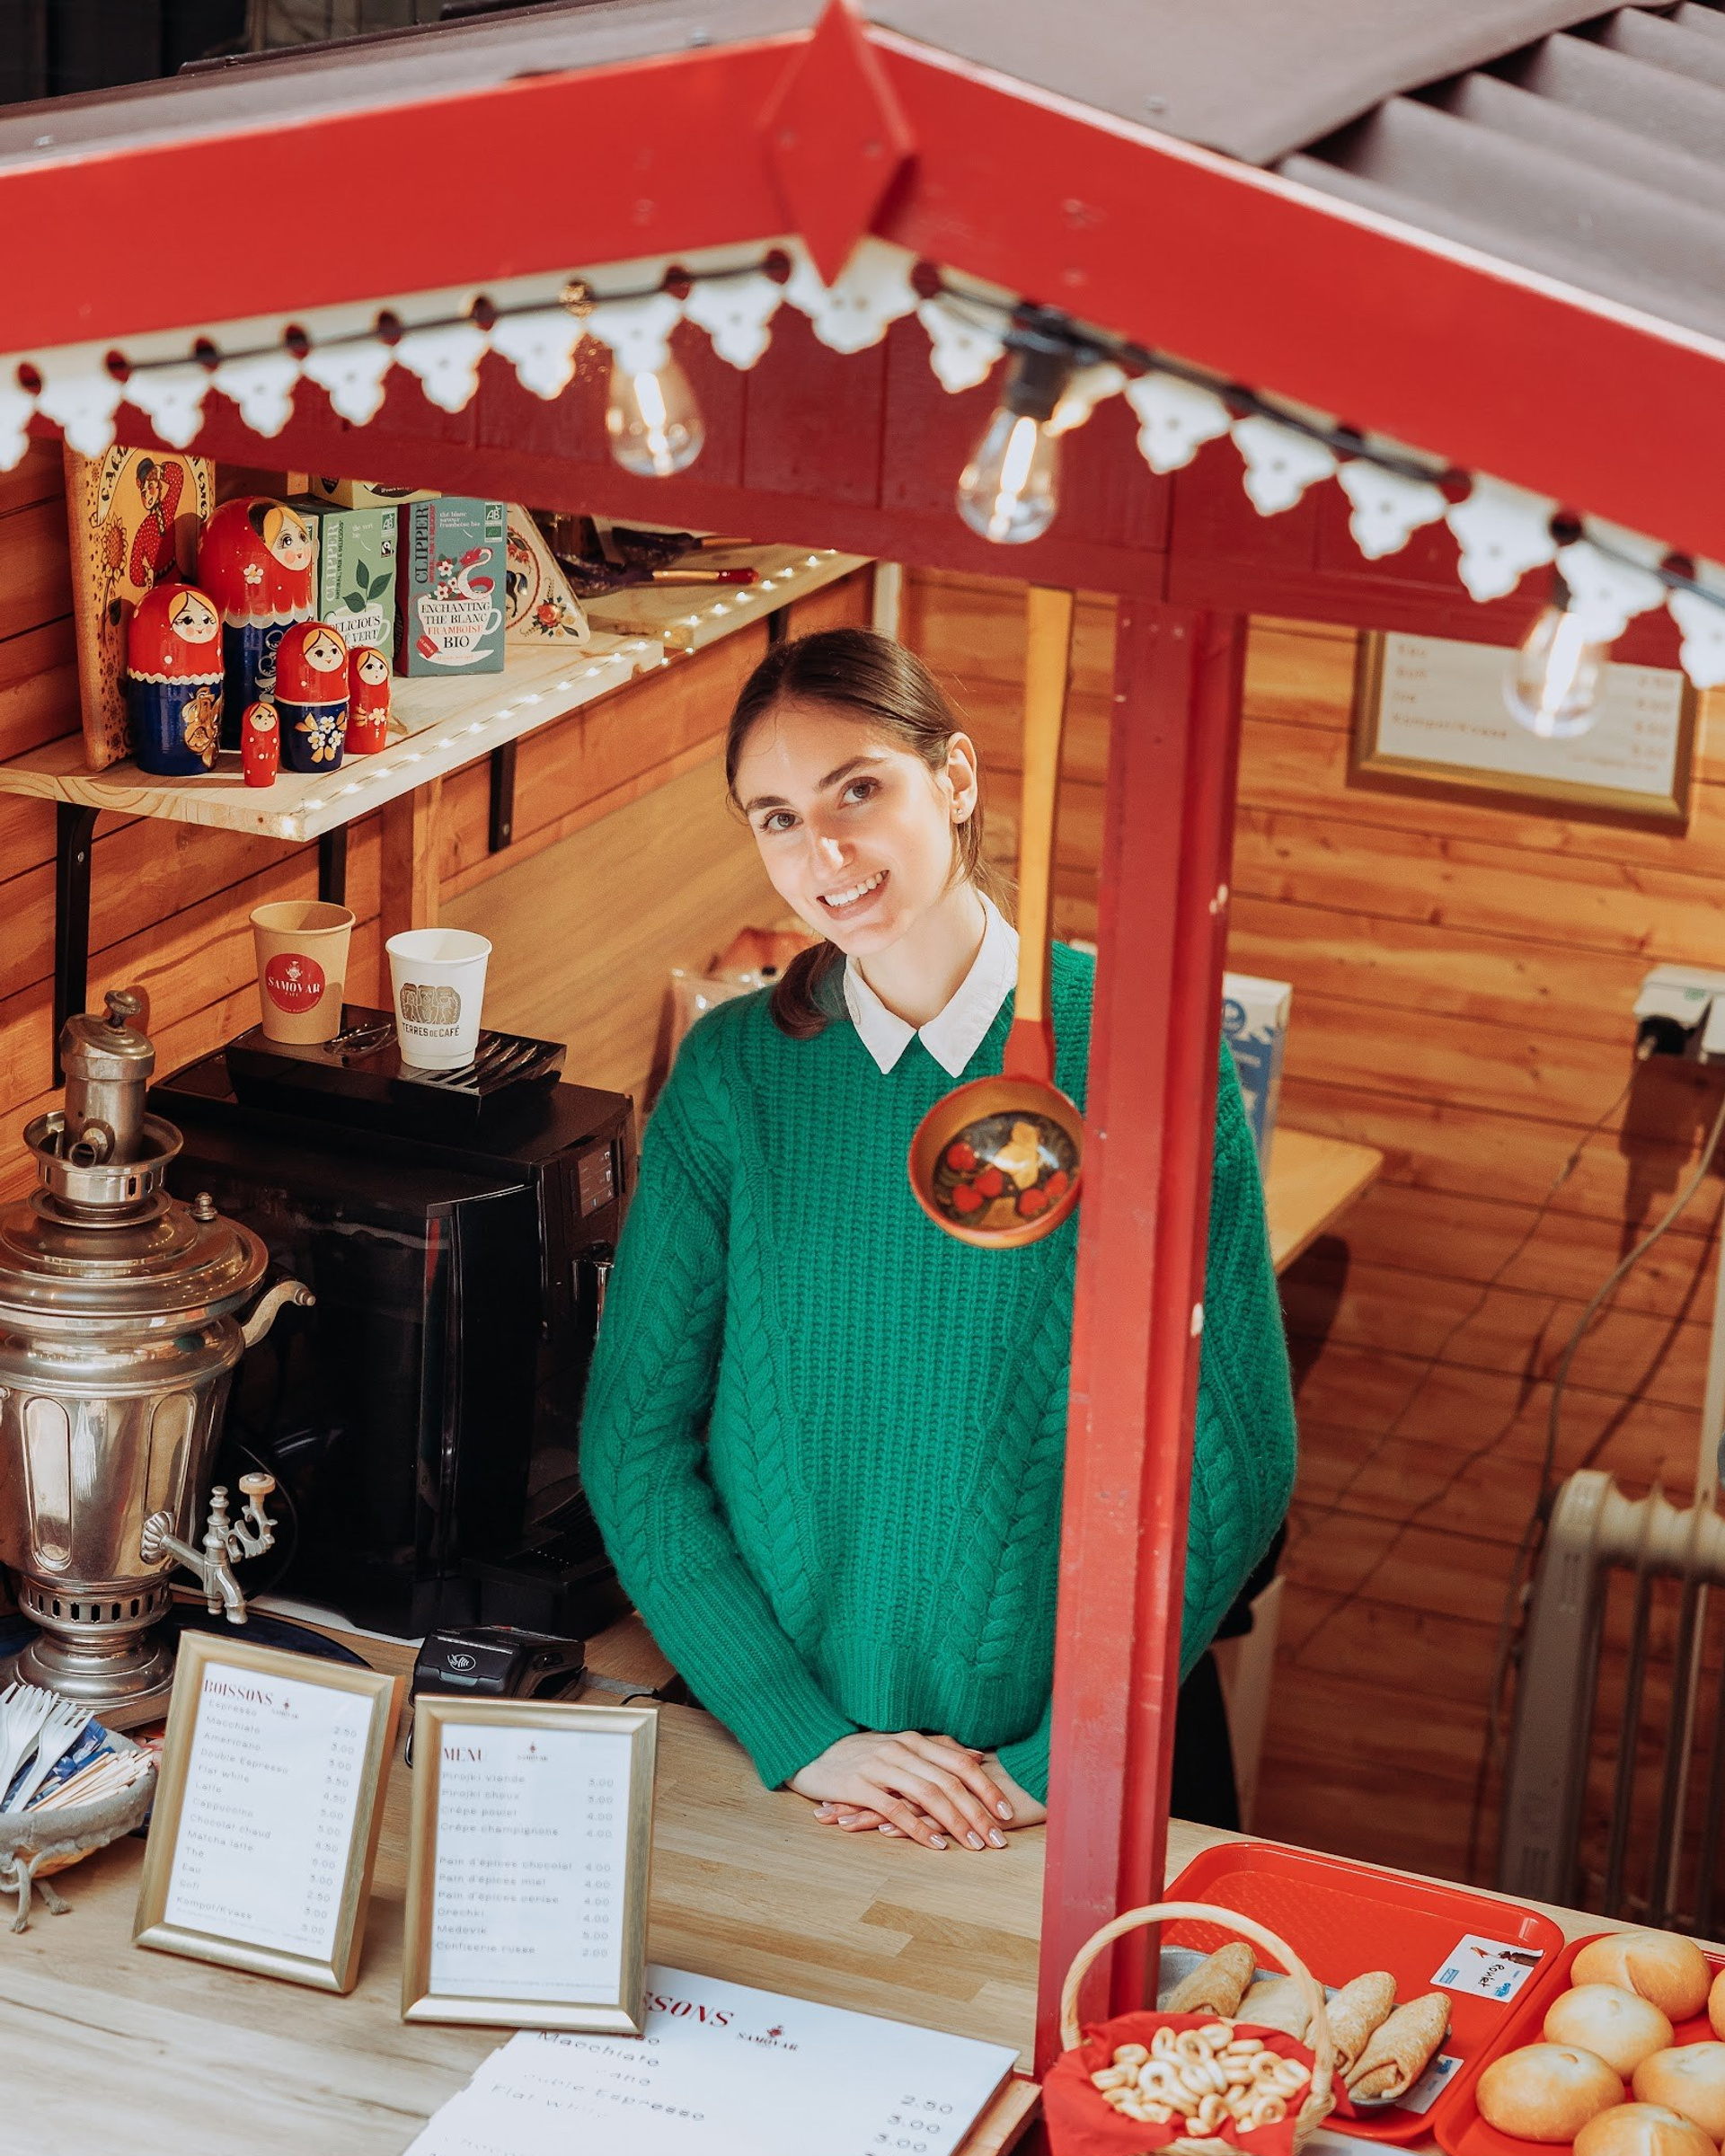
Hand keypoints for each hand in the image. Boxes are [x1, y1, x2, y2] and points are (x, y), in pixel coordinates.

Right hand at [816, 1748, 1046, 1837]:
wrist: (810, 1748)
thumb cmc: (859, 1752)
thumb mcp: (900, 1745)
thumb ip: (937, 1750)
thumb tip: (976, 1755)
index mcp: (915, 1740)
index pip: (960, 1763)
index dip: (986, 1787)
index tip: (1007, 1812)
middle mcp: (901, 1749)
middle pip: (950, 1781)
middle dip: (979, 1811)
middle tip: (999, 1837)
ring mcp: (880, 1766)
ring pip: (928, 1795)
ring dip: (955, 1822)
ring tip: (975, 1844)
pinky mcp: (859, 1785)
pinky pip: (895, 1809)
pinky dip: (918, 1828)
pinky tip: (936, 1845)